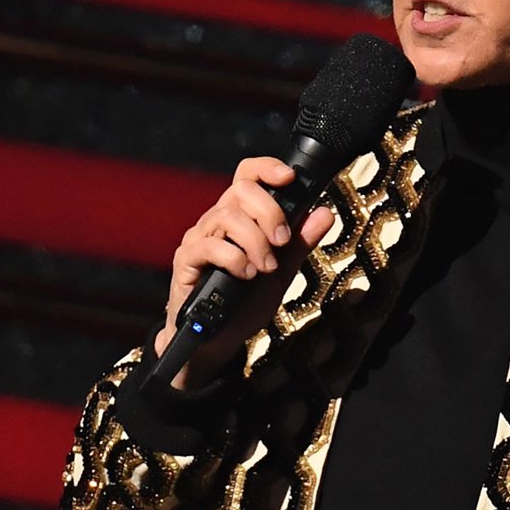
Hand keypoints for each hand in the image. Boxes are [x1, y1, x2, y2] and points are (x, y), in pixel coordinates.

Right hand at [158, 157, 335, 390]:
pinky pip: (209, 246)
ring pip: (227, 216)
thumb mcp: (281, 272)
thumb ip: (299, 243)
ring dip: (255, 242)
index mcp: (240, 218)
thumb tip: (324, 213)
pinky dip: (234, 259)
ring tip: (266, 268)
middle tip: (282, 242)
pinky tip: (246, 275)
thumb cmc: (244, 303)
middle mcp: (216, 221)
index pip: (247, 176)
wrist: (217, 341)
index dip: (266, 168)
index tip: (289, 178)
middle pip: (240, 190)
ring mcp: (199, 239)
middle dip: (269, 213)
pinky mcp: (185, 260)